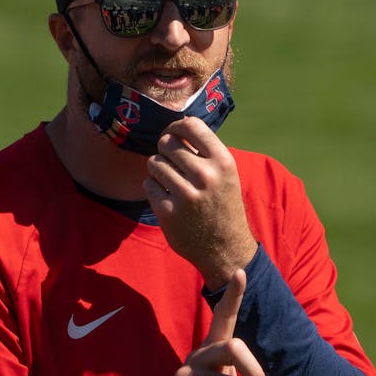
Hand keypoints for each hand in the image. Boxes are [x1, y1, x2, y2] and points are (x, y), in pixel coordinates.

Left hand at [144, 116, 258, 289]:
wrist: (226, 249)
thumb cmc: (222, 205)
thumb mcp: (226, 175)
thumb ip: (204, 152)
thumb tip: (175, 128)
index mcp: (223, 162)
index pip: (190, 125)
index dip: (175, 127)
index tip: (173, 136)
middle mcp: (206, 176)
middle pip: (167, 143)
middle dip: (165, 151)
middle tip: (171, 164)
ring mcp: (186, 195)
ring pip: (154, 162)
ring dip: (157, 170)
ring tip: (169, 181)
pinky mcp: (169, 212)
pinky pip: (148, 184)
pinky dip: (153, 189)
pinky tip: (166, 197)